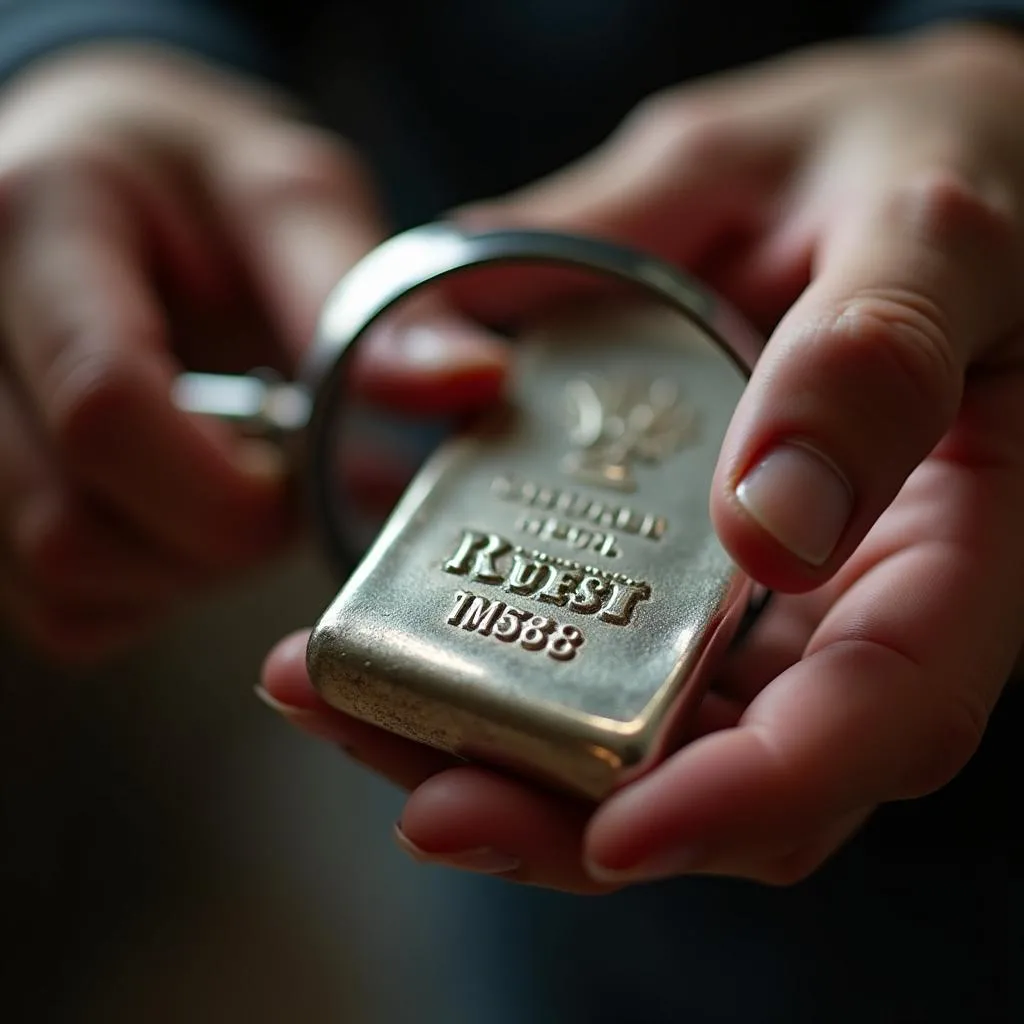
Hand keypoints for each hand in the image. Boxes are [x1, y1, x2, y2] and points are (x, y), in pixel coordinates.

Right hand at [0, 47, 505, 661]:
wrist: (98, 185)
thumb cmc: (191, 183)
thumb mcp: (285, 195)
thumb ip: (361, 296)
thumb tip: (469, 382)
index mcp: (39, 227)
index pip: (105, 408)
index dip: (229, 485)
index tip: (298, 473)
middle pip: (71, 526)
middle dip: (213, 540)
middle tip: (275, 477)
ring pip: (60, 578)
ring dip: (181, 568)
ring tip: (226, 483)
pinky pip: (60, 611)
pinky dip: (145, 591)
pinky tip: (177, 514)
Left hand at [260, 24, 1023, 890]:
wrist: (894, 163)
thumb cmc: (929, 171)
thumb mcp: (914, 228)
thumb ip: (863, 354)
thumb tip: (775, 520)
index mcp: (956, 533)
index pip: (886, 714)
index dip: (756, 799)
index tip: (617, 833)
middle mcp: (858, 598)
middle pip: (732, 774)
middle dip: (573, 818)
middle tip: (422, 796)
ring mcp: (760, 595)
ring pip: (642, 739)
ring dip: (492, 755)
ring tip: (346, 704)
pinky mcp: (676, 566)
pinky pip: (582, 649)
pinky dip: (477, 663)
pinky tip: (377, 631)